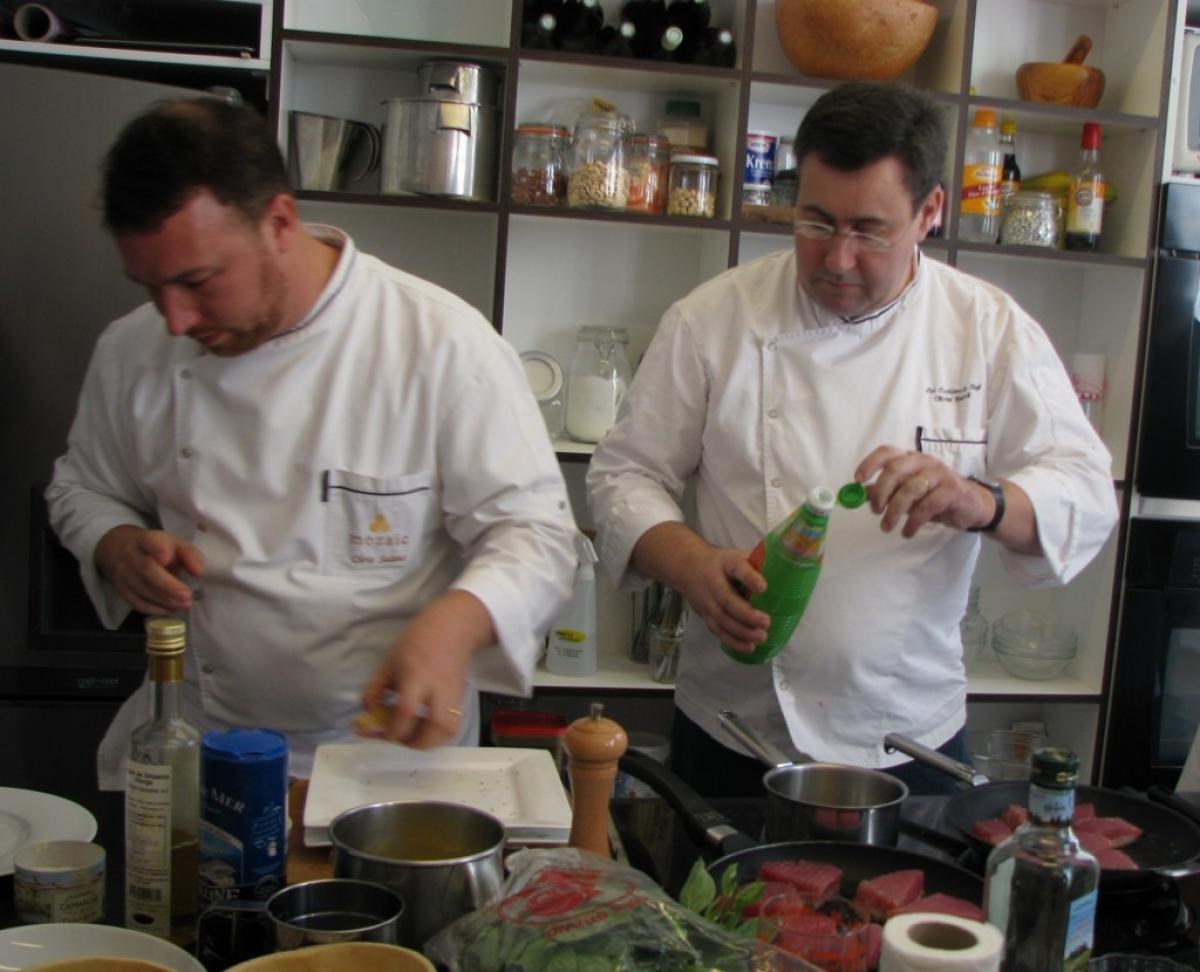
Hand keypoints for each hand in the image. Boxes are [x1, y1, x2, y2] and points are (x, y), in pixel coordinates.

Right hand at [94, 525, 202, 614]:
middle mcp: (131, 555)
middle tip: (186, 595)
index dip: (158, 549)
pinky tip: (169, 609)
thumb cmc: (160, 550)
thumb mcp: (177, 546)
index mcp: (147, 540)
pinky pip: (137, 602)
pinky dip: (155, 608)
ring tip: (184, 604)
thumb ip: (190, 555)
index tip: (167, 558)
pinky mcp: (122, 590)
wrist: (127, 553)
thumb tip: (197, 572)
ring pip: (142, 589)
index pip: (150, 542)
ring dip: (165, 600)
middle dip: (168, 585)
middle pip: (146, 570)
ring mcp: (123, 573)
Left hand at [359, 590, 492, 748]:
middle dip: (413, 742)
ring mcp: (453, 696)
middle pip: (435, 727)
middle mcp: (438, 690)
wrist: (452, 630)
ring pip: (448, 731)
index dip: (391, 729)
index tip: (380, 732)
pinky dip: (437, 735)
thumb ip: (374, 690)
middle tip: (398, 736)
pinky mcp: (461, 700)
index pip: (406, 711)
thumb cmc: (416, 643)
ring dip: (428, 741)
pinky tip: (423, 728)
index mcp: (416, 677)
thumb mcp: (388, 662)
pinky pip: (452, 727)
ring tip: (412, 735)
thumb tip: (369, 713)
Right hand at [671, 542, 770, 654]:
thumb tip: (787, 571)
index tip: (763, 587)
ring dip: (742, 631)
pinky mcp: (705, 615)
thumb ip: (757, 563)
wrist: (688, 567)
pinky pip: (718, 631)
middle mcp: (714, 582)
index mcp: (726, 563)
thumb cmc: (722, 563)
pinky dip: (733, 641)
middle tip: (766, 622)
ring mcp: (707, 600)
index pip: (737, 568)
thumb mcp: (736, 556)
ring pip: (722, 619)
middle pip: (727, 600)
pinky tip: (749, 646)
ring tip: (762, 636)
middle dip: (747, 614)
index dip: (749, 578)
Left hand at [856, 446, 994, 537]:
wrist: (972, 505)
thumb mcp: (907, 493)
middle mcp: (924, 462)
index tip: (858, 480)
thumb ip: (886, 491)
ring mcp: (939, 474)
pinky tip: (907, 532)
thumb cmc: (934, 496)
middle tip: (875, 511)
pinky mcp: (952, 491)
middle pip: (896, 469)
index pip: (887, 452)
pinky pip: (927, 506)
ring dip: (895, 511)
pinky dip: (913, 522)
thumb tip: (860, 492)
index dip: (870, 463)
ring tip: (887, 527)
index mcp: (910, 458)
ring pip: (910, 488)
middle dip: (881, 492)